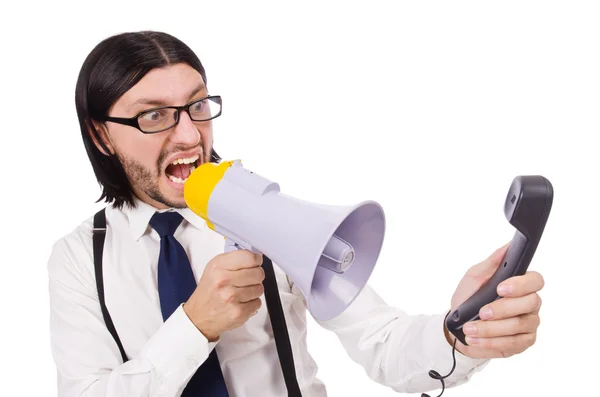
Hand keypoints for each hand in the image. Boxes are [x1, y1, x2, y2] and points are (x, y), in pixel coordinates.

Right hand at [183, 250, 264, 340]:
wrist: (199, 316)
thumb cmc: (209, 290)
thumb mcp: (215, 267)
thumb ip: (235, 259)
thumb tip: (257, 256)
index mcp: (218, 267)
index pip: (249, 257)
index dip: (256, 260)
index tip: (255, 262)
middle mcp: (223, 281)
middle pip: (258, 273)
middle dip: (256, 276)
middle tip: (248, 279)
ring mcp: (231, 297)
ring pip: (259, 288)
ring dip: (254, 290)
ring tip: (241, 292)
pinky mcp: (238, 312)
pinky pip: (258, 303)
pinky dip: (252, 303)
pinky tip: (241, 302)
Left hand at [445, 243, 543, 358]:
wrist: (457, 325)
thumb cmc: (468, 297)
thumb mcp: (475, 276)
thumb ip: (493, 262)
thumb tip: (508, 246)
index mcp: (521, 284)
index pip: (535, 280)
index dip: (521, 284)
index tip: (500, 288)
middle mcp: (529, 303)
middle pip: (530, 303)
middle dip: (503, 309)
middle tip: (482, 312)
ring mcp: (529, 324)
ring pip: (519, 325)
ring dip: (491, 328)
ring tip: (470, 328)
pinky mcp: (523, 342)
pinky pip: (512, 344)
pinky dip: (491, 341)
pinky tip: (475, 339)